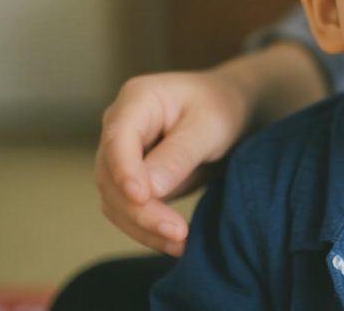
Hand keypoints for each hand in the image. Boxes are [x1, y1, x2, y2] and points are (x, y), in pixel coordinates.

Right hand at [95, 68, 250, 254]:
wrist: (232, 108)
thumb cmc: (222, 106)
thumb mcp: (210, 125)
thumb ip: (180, 154)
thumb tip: (147, 192)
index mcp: (137, 100)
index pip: (118, 139)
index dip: (124, 172)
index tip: (142, 198)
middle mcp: (120, 127)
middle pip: (111, 176)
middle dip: (140, 210)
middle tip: (177, 232)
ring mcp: (122, 155)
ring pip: (115, 200)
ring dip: (143, 227)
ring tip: (181, 244)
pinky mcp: (131, 179)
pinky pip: (130, 210)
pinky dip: (149, 229)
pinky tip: (176, 244)